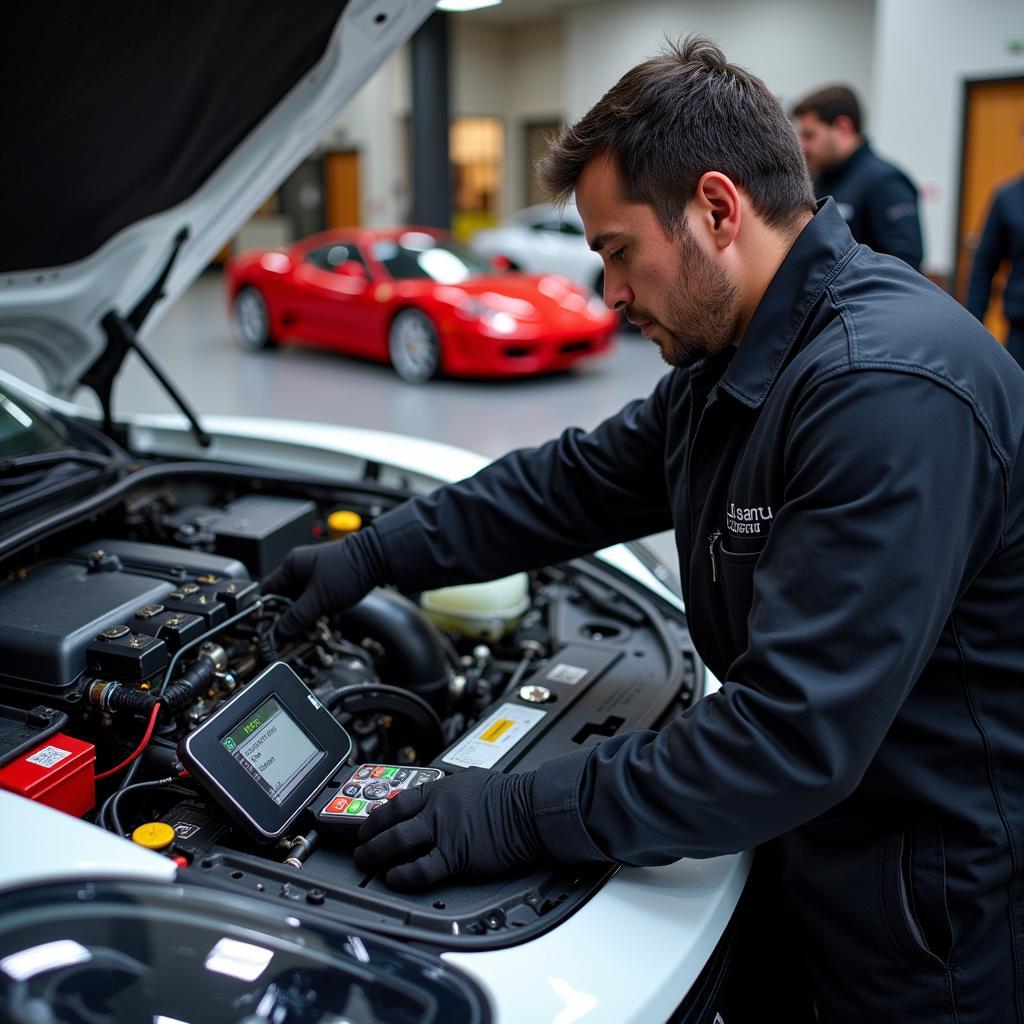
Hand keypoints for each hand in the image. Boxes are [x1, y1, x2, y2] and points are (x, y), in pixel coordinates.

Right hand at [263, 538, 374, 636]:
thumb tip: (281, 630)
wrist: (378, 559)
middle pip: (287, 598)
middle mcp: (302, 568)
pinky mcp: (330, 581)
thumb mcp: (318, 598)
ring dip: (310, 615)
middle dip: (293, 616)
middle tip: (296, 630)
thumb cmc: (349, 569)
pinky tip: (331, 619)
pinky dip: (323, 611)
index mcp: (292, 566)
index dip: (267, 609)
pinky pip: (320, 600)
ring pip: (305, 601)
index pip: (268, 589)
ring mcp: (317, 574)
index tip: (270, 625)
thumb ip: (297, 616)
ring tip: (317, 626)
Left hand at [353, 768, 545, 890]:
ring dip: (376, 853)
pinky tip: (394, 878)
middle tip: (359, 846)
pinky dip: (403, 875)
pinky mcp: (455, 855)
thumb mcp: (473, 781)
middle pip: (390, 821)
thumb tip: (441, 801)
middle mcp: (437, 808)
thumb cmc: (511, 796)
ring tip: (366, 862)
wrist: (530, 809)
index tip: (368, 823)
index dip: (377, 814)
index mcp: (441, 789)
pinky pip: (420, 868)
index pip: (399, 801)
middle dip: (368, 836)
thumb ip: (451, 793)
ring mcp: (444, 831)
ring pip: (397, 842)